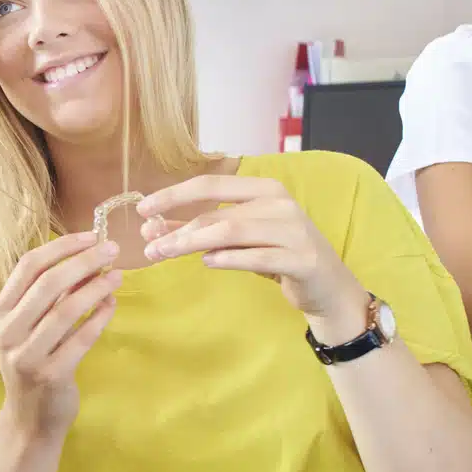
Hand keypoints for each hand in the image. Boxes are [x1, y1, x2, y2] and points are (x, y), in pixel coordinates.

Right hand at [0, 232, 122, 440]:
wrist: (30, 418)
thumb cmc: (34, 362)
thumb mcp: (30, 326)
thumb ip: (50, 296)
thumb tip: (88, 259)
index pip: (28, 266)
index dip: (61, 247)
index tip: (91, 236)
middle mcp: (6, 331)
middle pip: (48, 284)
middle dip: (84, 261)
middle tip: (112, 250)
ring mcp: (26, 355)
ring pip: (66, 309)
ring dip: (95, 287)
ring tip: (117, 276)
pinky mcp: (51, 375)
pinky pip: (82, 338)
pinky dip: (100, 317)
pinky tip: (112, 304)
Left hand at [139, 175, 366, 340]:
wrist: (329, 287)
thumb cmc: (280, 255)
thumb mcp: (242, 237)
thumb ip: (204, 228)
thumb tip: (155, 227)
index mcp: (265, 189)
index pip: (211, 185)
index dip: (174, 195)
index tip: (143, 210)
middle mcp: (280, 204)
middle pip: (217, 212)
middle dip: (177, 228)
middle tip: (148, 245)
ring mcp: (293, 230)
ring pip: (232, 232)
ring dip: (192, 244)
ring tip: (165, 254)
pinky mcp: (302, 259)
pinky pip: (257, 257)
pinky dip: (229, 259)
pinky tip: (207, 263)